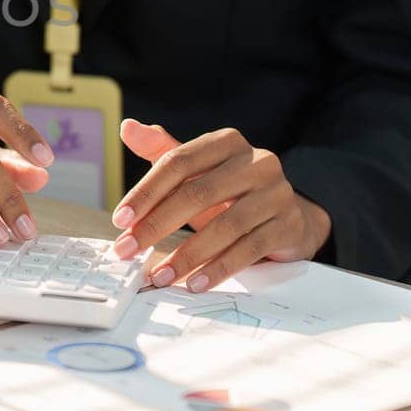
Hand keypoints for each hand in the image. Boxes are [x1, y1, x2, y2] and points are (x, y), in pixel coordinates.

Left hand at [108, 119, 330, 291]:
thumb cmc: (233, 192)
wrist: (291, 217)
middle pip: (197, 193)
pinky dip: (220, 268)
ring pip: (225, 225)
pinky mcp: (288, 225)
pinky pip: (250, 249)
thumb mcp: (199, 171)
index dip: (145, 192)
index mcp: (227, 143)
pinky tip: (196, 282)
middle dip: (156, 226)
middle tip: (129, 250)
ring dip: (187, 255)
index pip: (178, 162)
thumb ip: (163, 151)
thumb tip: (128, 128)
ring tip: (160, 275)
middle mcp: (256, 162)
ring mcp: (277, 193)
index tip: (120, 219)